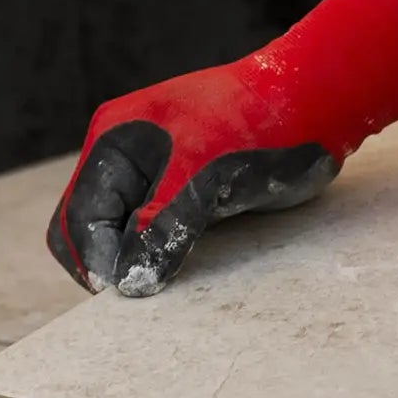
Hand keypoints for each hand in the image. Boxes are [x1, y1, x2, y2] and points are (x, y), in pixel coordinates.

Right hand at [50, 0, 397, 293]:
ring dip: (134, 262)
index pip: (78, 218)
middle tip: (144, 294)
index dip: (97, 259)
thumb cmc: (261, 128)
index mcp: (114, 143)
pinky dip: (160, 255)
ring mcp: (155, 174)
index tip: (128, 291)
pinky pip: (155, 233)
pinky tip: (183, 273)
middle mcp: (126, 157)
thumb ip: (160, 227)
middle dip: (107, 263)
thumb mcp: (204, 178)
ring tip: (163, 287)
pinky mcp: (187, 192)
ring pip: (121, 234)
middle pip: (88, 229)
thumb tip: (127, 279)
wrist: (319, 103)